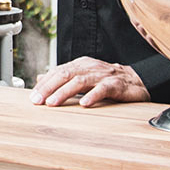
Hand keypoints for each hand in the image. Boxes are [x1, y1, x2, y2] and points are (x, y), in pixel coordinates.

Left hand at [33, 57, 150, 107]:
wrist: (137, 81)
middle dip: (49, 88)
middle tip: (37, 101)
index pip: (58, 72)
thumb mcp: (83, 77)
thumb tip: (41, 78)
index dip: (44, 84)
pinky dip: (93, 96)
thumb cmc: (107, 80)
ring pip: (80, 81)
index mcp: (80, 65)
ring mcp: (103, 75)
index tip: (32, 97)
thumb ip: (63, 78)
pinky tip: (84, 104)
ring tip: (52, 103)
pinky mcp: (116, 85)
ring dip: (64, 92)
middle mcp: (90, 67)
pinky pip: (103, 89)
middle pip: (65, 74)